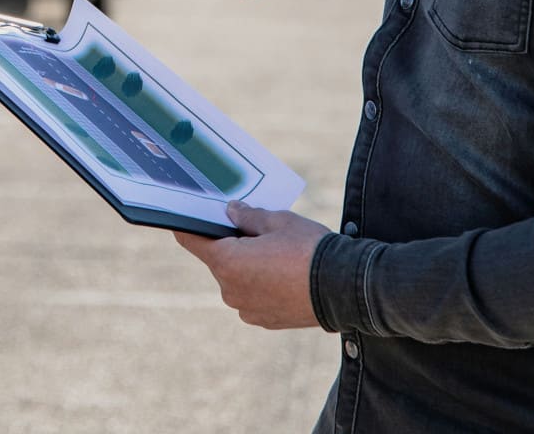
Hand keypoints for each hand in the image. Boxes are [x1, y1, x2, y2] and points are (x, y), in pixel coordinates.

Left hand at [173, 201, 329, 329]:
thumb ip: (248, 216)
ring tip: (279, 255)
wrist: (345, 288)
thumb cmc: (310, 249)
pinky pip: (254, 297)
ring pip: (238, 279)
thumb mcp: (279, 221)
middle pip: (220, 260)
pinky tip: (286, 275)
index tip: (188, 216)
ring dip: (249, 267)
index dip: (189, 225)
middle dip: (233, 245)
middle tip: (258, 231)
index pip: (192, 240)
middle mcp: (230, 290)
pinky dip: (262, 285)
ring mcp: (247, 309)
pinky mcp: (264, 321)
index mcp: (226, 262)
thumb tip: (231, 211)